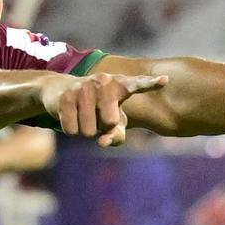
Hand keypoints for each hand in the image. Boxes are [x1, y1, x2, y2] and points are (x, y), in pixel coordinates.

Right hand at [42, 73, 167, 146]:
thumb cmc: (95, 109)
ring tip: (84, 115)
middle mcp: (103, 81)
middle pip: (110, 122)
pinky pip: (72, 130)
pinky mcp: (65, 96)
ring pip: (89, 130)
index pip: (137, 84)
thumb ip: (116, 135)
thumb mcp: (111, 122)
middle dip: (102, 127)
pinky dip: (71, 130)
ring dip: (86, 130)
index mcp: (120, 85)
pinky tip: (70, 115)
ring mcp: (83, 87)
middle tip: (97, 116)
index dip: (150, 83)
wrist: (60, 91)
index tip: (165, 81)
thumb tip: (102, 143)